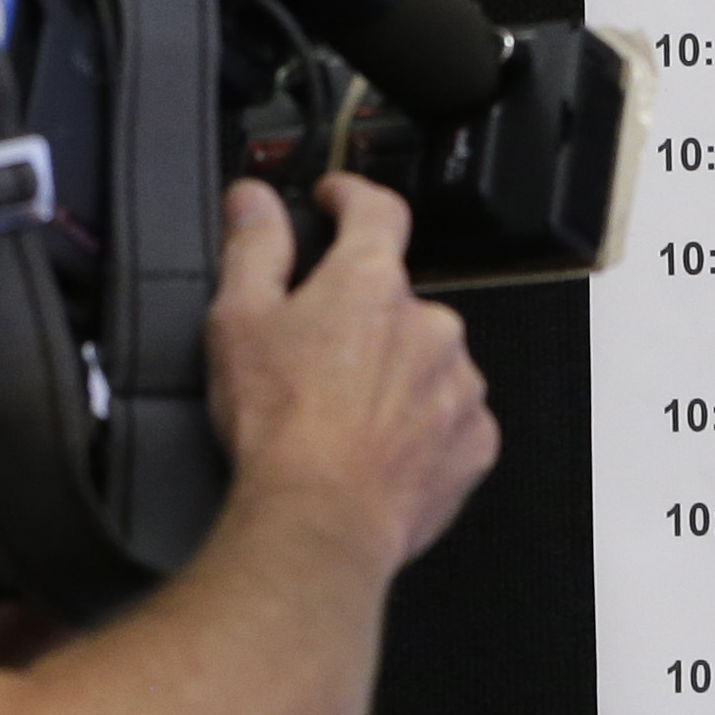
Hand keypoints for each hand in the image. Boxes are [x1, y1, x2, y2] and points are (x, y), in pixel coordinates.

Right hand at [205, 175, 498, 570]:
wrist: (321, 518)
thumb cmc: (280, 425)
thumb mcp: (239, 317)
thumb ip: (253, 246)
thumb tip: (254, 200)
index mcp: (372, 283)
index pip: (376, 209)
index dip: (352, 196)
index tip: (337, 200)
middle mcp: (431, 324)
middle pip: (396, 300)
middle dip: (362, 319)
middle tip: (316, 358)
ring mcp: (459, 383)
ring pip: (427, 360)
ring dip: (394, 375)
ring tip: (342, 415)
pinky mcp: (475, 439)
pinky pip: (449, 417)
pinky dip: (419, 425)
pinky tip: (376, 447)